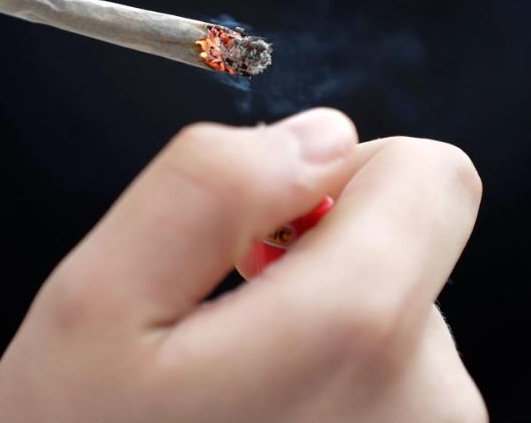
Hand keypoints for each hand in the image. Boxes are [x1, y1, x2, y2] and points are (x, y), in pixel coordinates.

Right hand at [0, 108, 485, 421]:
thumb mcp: (97, 301)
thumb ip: (211, 188)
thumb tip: (319, 135)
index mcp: (357, 333)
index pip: (433, 176)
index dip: (342, 173)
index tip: (267, 230)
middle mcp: (429, 401)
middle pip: (407, 244)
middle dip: (318, 257)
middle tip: (225, 326)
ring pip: (395, 312)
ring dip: (316, 327)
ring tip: (234, 390)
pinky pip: (390, 379)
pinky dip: (329, 380)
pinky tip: (260, 420)